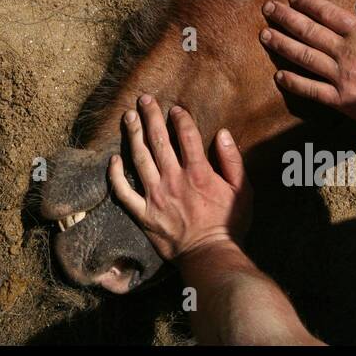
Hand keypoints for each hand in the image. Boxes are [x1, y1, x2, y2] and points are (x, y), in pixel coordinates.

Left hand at [107, 95, 251, 261]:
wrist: (210, 255)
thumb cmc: (229, 224)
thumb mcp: (242, 190)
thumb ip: (232, 160)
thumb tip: (222, 133)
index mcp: (198, 172)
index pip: (186, 136)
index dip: (180, 119)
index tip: (175, 109)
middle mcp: (173, 179)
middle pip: (158, 140)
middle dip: (151, 116)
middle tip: (144, 99)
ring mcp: (155, 196)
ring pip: (139, 158)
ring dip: (133, 135)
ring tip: (128, 117)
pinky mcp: (143, 213)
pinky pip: (124, 192)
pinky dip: (116, 175)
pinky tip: (113, 160)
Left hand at [260, 0, 355, 130]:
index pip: (326, 12)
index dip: (306, 3)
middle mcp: (346, 51)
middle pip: (308, 30)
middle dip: (285, 18)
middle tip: (266, 8)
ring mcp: (341, 76)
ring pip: (304, 57)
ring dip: (282, 44)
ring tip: (264, 35)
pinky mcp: (341, 100)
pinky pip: (311, 90)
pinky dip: (294, 82)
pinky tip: (279, 75)